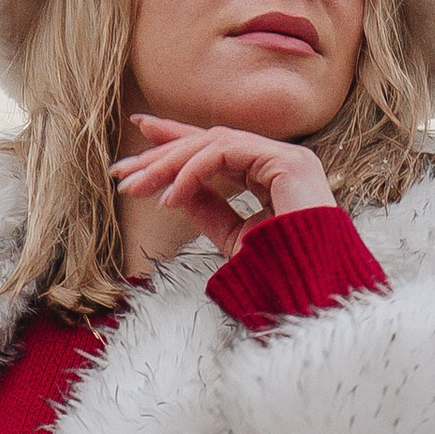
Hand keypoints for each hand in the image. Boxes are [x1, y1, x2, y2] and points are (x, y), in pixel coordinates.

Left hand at [113, 116, 335, 256]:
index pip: (218, 149)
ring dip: (168, 162)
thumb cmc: (282, 271)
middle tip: (122, 170)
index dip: (177, 142)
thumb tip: (172, 187)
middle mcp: (281, 159)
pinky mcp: (286, 162)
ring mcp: (287, 157)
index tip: (138, 145)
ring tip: (136, 186)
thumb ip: (207, 207)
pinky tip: (170, 196)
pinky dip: (191, 172)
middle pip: (211, 140)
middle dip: (162, 152)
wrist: (312, 293)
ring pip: (213, 142)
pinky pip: (225, 153)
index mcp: (272, 174)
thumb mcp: (233, 235)